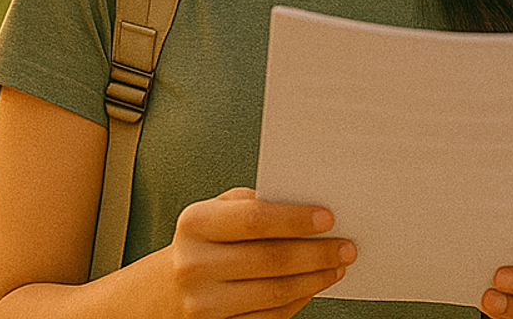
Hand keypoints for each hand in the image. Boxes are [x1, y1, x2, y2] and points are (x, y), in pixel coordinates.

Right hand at [162, 187, 353, 318]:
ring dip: (315, 279)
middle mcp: (194, 265)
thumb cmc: (207, 239)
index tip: (329, 218)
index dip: (295, 219)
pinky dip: (298, 301)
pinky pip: (269, 318)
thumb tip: (312, 210)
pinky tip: (314, 286)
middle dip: (317, 253)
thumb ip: (257, 203)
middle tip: (347, 247)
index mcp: (196, 224)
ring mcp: (202, 304)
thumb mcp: (219, 211)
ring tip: (337, 266)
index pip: (254, 218)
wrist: (165, 289)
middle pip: (271, 260)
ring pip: (275, 293)